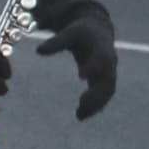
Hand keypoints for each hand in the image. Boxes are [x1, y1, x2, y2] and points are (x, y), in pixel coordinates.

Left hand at [36, 1, 118, 118]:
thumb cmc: (82, 32)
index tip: (81, 76)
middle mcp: (110, 62)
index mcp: (102, 48)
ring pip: (108, 91)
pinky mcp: (104, 80)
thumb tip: (38, 50)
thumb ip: (57, 42)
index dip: (93, 66)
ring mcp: (109, 72)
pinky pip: (104, 96)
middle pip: (108, 80)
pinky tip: (81, 115)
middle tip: (82, 104)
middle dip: (97, 93)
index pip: (102, 58)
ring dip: (97, 104)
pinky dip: (95, 106)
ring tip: (80, 116)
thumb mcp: (70, 33)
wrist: (97, 32)